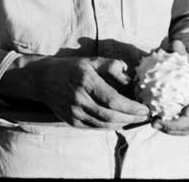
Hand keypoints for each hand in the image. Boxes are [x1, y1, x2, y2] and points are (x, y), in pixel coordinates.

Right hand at [34, 55, 149, 128]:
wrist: (43, 79)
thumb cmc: (70, 68)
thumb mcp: (90, 61)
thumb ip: (111, 66)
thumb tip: (130, 76)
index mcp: (85, 81)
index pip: (113, 100)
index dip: (131, 107)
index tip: (145, 108)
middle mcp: (79, 99)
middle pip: (110, 115)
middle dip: (131, 118)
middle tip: (145, 116)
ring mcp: (74, 112)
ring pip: (103, 124)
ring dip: (123, 123)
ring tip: (136, 119)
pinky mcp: (71, 121)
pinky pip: (95, 127)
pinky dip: (110, 126)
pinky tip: (119, 121)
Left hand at [151, 40, 188, 135]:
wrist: (187, 73)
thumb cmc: (185, 62)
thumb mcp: (183, 54)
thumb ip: (179, 49)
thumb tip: (175, 43)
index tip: (185, 111)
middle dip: (180, 124)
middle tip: (161, 121)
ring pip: (187, 128)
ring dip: (171, 129)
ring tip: (154, 123)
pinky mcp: (187, 120)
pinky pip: (179, 129)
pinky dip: (167, 129)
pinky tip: (153, 123)